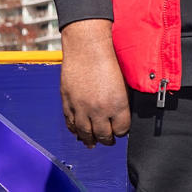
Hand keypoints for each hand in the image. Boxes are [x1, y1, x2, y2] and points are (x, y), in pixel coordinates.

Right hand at [60, 19, 129, 147]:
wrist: (87, 47)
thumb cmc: (109, 58)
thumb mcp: (124, 80)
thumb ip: (123, 98)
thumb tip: (123, 110)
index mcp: (118, 104)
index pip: (122, 129)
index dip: (122, 131)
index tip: (122, 130)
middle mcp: (99, 110)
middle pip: (103, 135)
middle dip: (108, 139)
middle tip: (110, 140)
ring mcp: (82, 108)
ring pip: (85, 133)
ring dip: (90, 140)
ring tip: (94, 143)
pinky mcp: (68, 104)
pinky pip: (71, 124)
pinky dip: (75, 131)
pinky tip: (79, 133)